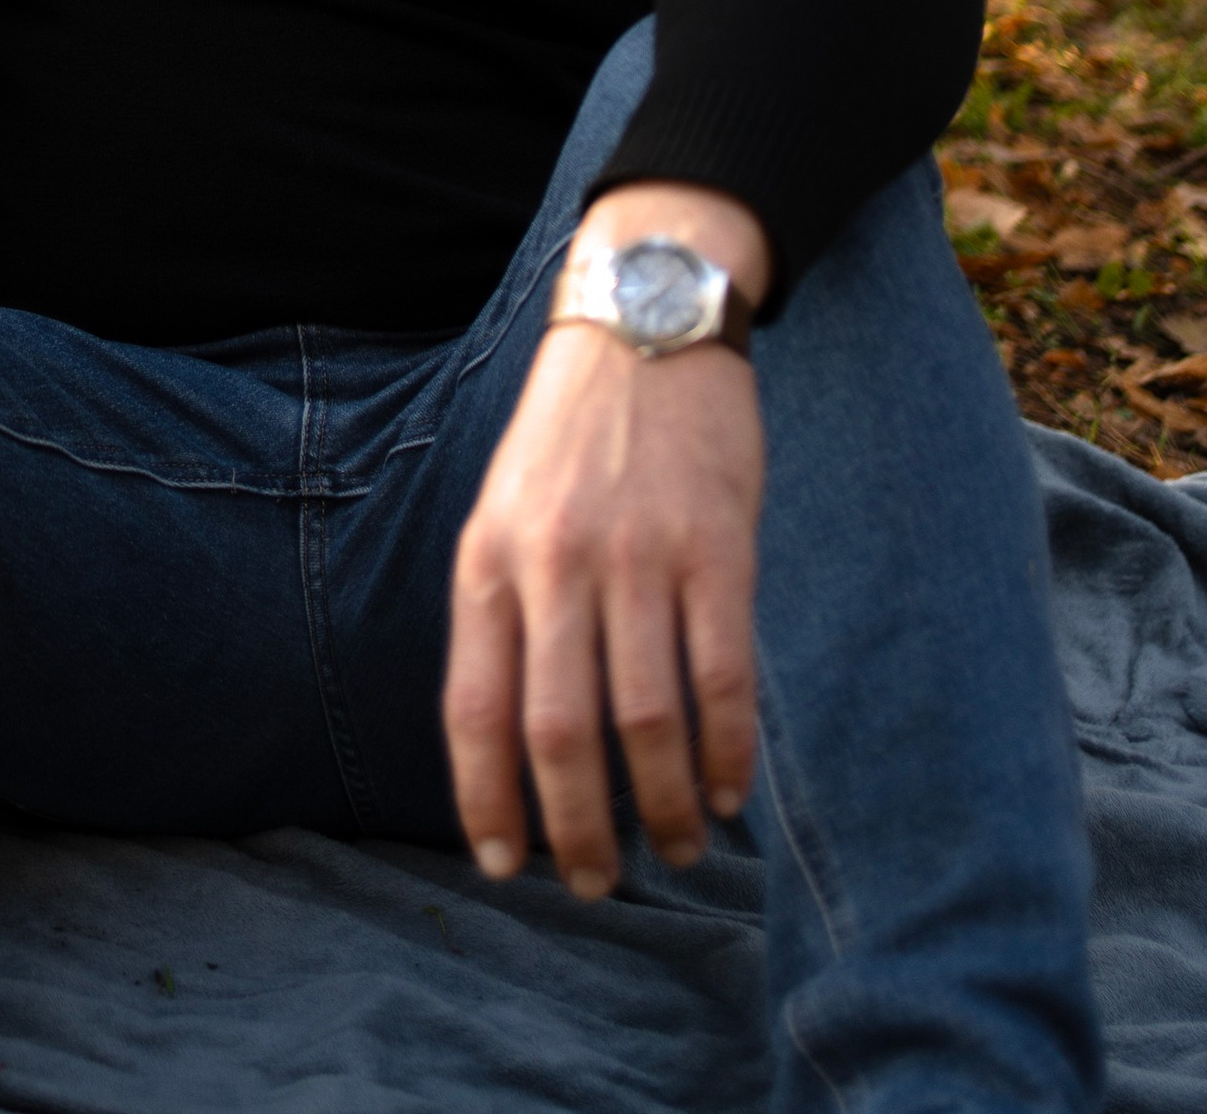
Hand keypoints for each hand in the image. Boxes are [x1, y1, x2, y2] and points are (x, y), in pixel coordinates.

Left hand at [444, 183, 769, 899]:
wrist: (644, 322)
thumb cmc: (570, 436)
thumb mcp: (505, 509)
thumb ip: (506, 610)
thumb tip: (511, 743)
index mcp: (489, 558)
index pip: (474, 709)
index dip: (488, 800)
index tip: (507, 866)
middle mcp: (555, 563)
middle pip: (560, 733)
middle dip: (578, 829)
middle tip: (596, 883)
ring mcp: (637, 556)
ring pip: (645, 721)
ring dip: (665, 806)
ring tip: (679, 847)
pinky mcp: (715, 547)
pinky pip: (721, 677)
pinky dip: (727, 751)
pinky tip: (732, 790)